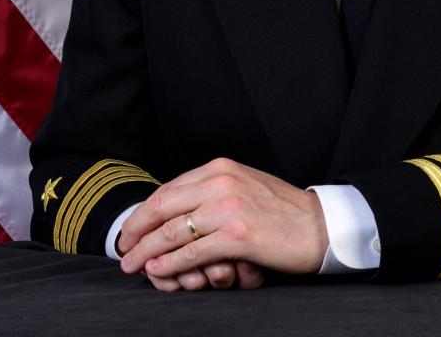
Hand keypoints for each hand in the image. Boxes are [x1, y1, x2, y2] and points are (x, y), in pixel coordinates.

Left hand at [117, 158, 327, 286]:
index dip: (145, 210)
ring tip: (132, 265)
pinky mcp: (237, 235)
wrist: (318, 225)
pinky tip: (158, 270)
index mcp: (221, 168)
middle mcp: (221, 183)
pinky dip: (169, 263)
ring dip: (146, 251)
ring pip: (172, 231)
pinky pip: (192, 251)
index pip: (170, 188)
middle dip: (136, 230)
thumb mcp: (244, 187)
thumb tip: (178, 209)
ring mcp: (228, 208)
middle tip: (122, 249)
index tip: (132, 228)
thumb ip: (213, 191)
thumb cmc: (282, 210)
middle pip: (163, 206)